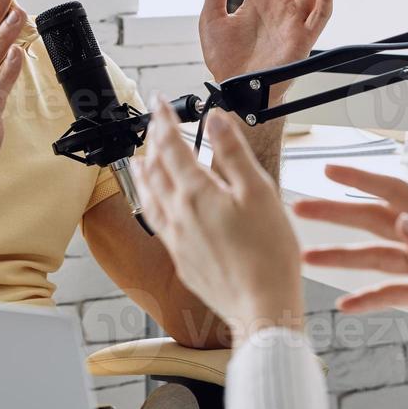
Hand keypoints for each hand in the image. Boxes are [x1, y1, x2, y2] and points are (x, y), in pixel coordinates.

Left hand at [132, 104, 304, 342]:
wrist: (261, 306)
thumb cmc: (268, 254)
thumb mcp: (259, 192)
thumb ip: (233, 153)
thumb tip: (215, 120)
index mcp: (196, 193)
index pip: (171, 146)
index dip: (164, 120)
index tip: (160, 102)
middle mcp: (177, 214)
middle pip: (156, 168)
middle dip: (154, 140)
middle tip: (154, 122)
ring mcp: (176, 239)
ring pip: (149, 197)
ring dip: (144, 172)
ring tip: (140, 160)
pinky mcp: (182, 259)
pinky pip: (156, 222)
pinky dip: (150, 202)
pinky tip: (157, 206)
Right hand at [294, 166, 407, 360]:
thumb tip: (403, 224)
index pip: (395, 193)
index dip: (362, 180)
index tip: (332, 170)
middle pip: (373, 222)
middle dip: (336, 216)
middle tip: (302, 210)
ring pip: (375, 260)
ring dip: (343, 259)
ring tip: (311, 259)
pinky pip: (391, 294)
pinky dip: (368, 299)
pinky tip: (347, 303)